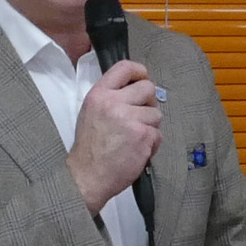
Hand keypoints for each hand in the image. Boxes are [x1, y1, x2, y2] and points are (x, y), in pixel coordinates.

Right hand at [66, 60, 164, 214]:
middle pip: (148, 88)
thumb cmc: (89, 149)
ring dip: (150, 127)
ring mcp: (130, 119)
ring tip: (134, 139)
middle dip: (149, 101)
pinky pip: (158, 134)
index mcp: (99, 95)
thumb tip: (133, 90)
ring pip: (156, 114)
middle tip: (141, 115)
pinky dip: (151, 144)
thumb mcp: (90, 113)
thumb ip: (110, 98)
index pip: (124, 68)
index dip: (139, 71)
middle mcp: (114, 103)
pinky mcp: (143, 136)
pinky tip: (137, 151)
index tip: (142, 78)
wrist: (87, 177)